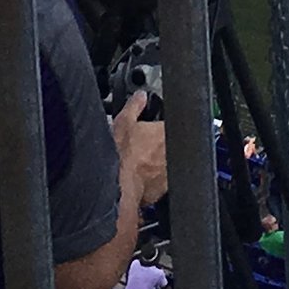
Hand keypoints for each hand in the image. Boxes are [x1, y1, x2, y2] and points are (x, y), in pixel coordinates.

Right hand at [113, 91, 168, 207]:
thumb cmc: (119, 155)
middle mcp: (171, 152)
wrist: (116, 187)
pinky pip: (159, 184)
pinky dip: (151, 182)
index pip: (169, 126)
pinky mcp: (162, 190)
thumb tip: (140, 97)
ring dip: (155, 165)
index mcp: (165, 132)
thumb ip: (135, 105)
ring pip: (165, 165)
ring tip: (138, 165)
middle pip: (169, 146)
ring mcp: (168, 173)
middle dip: (158, 146)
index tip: (150, 131)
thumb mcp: (123, 122)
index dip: (159, 128)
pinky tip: (138, 180)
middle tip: (141, 148)